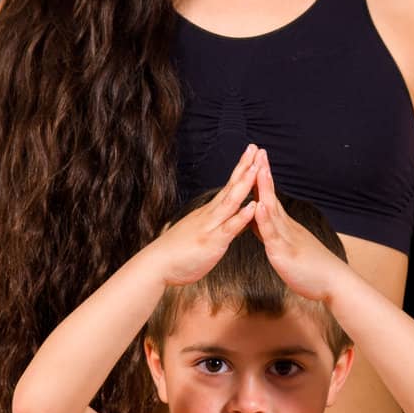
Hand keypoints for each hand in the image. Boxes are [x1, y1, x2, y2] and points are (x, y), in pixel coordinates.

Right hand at [154, 145, 257, 286]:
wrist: (157, 265)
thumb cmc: (178, 252)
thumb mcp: (203, 234)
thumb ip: (220, 225)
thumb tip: (236, 217)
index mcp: (210, 212)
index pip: (229, 186)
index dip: (241, 169)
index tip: (252, 153)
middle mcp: (211, 214)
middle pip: (231, 186)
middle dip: (245, 167)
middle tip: (256, 147)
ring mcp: (211, 226)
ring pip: (231, 201)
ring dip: (245, 183)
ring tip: (256, 167)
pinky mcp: (213, 241)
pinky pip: (230, 227)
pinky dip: (242, 216)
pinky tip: (253, 206)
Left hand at [250, 150, 344, 304]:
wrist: (334, 283)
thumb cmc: (314, 269)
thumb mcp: (290, 249)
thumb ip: (277, 236)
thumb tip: (266, 227)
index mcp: (285, 226)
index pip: (271, 198)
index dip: (263, 180)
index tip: (257, 160)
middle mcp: (286, 227)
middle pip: (271, 196)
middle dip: (263, 174)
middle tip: (258, 151)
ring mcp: (286, 237)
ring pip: (272, 209)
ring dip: (264, 188)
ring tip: (258, 168)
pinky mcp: (284, 252)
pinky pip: (273, 233)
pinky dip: (265, 218)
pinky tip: (260, 205)